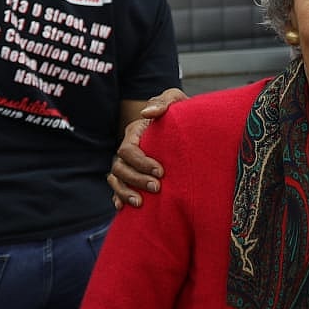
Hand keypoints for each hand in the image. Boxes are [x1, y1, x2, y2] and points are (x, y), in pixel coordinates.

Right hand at [109, 88, 186, 208]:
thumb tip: (146, 112)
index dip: (141, 162)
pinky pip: (118, 189)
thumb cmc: (183, 111)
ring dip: (125, 192)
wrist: (192, 125)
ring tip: (141, 202)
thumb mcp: (176, 100)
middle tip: (157, 188)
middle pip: (120, 168)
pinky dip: (119, 198)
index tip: (161, 171)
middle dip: (136, 179)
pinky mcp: (134, 174)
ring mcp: (129, 162)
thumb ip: (164, 102)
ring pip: (116, 179)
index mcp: (135, 132)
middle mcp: (129, 149)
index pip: (128, 150)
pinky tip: (124, 208)